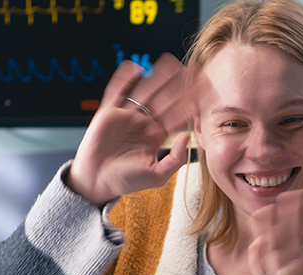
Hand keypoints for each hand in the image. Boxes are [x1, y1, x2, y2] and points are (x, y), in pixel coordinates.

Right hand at [69, 53, 211, 205]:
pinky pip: (117, 92)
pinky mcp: (108, 113)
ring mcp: (126, 116)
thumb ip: (175, 159)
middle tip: (194, 71)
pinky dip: (124, 79)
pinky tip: (135, 67)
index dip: (191, 103)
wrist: (96, 182)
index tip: (206, 91)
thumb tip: (187, 136)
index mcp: (156, 136)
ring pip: (145, 92)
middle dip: (179, 86)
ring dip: (157, 77)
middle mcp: (143, 123)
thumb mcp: (157, 175)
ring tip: (171, 63)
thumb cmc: (126, 181)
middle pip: (164, 99)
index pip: (177, 115)